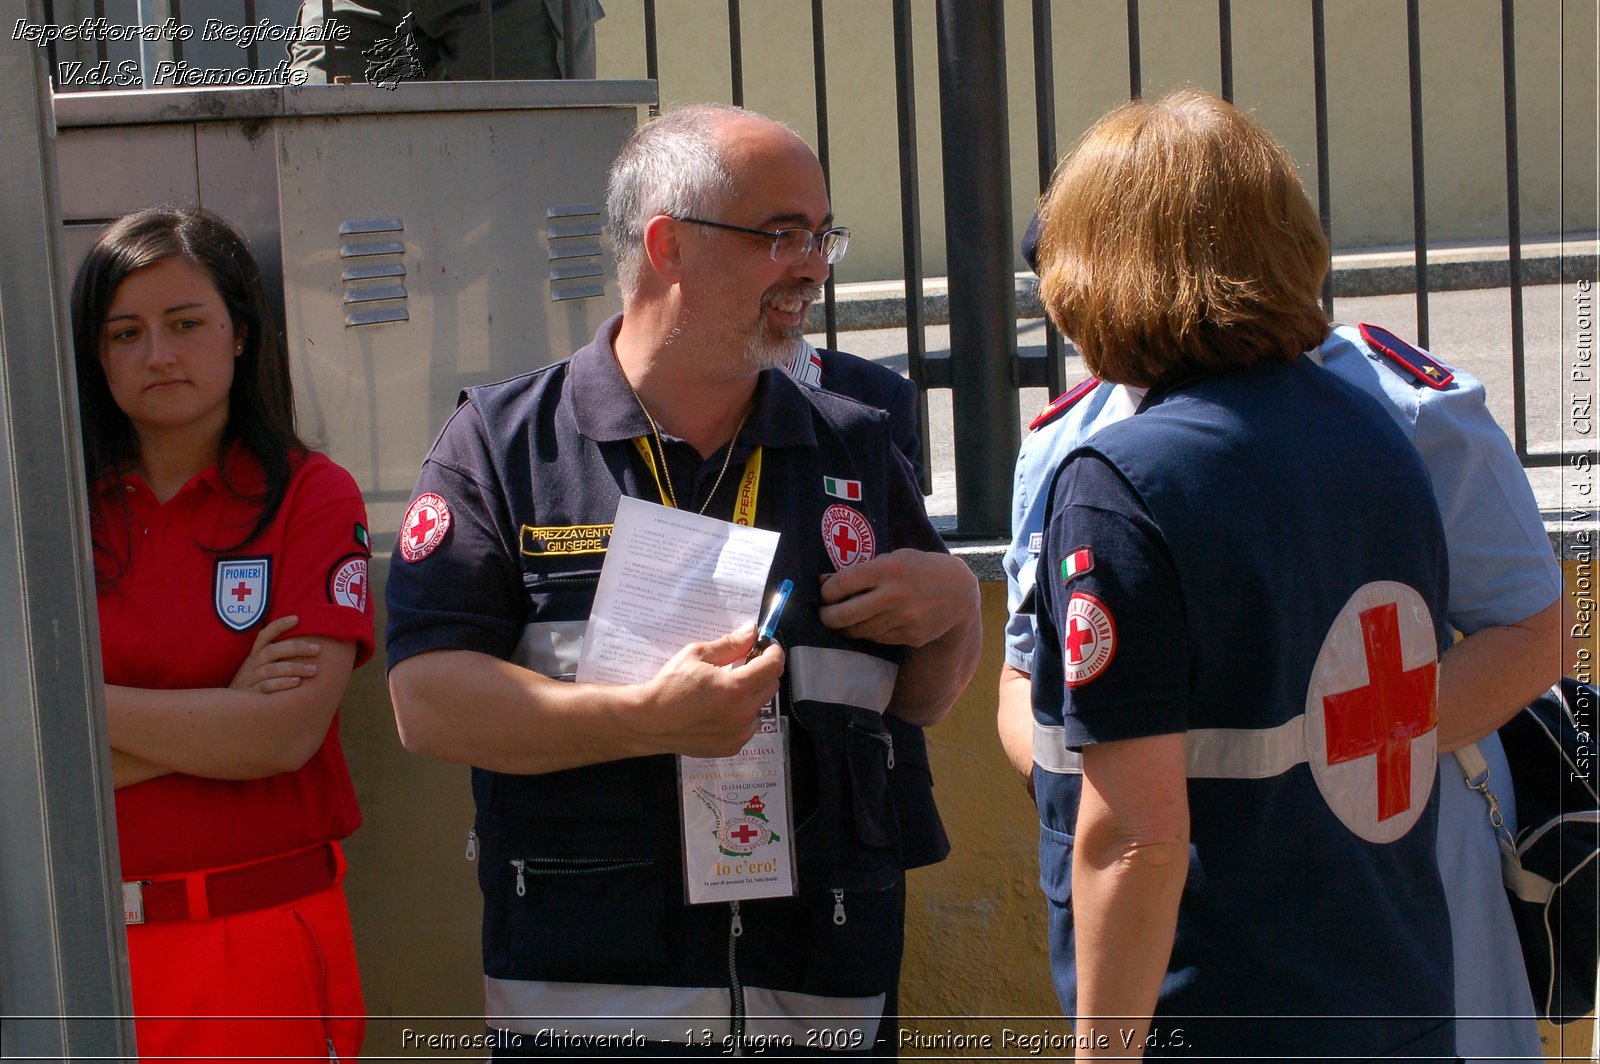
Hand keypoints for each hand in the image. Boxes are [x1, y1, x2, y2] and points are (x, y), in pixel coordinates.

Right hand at [228, 615, 320, 693]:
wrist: (229, 713)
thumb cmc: (252, 689)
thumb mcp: (258, 671)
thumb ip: (276, 660)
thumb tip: (307, 649)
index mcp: (254, 657)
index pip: (264, 636)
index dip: (278, 626)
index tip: (296, 618)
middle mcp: (251, 666)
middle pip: (272, 651)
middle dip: (296, 648)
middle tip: (317, 649)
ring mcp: (249, 681)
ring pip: (271, 669)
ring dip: (294, 668)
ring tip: (314, 670)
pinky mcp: (250, 697)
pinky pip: (265, 688)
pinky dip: (281, 684)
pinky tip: (296, 683)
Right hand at [636, 626, 784, 758]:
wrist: (649, 721)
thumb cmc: (670, 685)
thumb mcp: (697, 655)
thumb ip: (730, 644)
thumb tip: (751, 632)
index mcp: (736, 688)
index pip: (773, 666)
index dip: (773, 652)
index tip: (766, 647)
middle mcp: (742, 713)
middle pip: (771, 685)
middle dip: (762, 671)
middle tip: (742, 664)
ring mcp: (739, 733)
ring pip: (760, 706)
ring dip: (751, 694)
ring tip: (727, 690)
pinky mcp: (731, 747)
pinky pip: (748, 726)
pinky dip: (741, 715)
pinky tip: (720, 709)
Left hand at [818, 549, 978, 645]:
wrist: (958, 592)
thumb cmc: (919, 569)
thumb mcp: (894, 559)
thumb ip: (863, 570)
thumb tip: (824, 581)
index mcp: (887, 569)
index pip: (841, 584)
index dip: (827, 592)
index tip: (826, 594)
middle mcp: (894, 594)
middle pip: (844, 614)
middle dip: (827, 617)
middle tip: (825, 615)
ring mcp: (903, 618)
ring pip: (860, 630)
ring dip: (847, 627)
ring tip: (845, 620)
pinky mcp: (911, 635)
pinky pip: (878, 638)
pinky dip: (870, 633)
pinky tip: (871, 624)